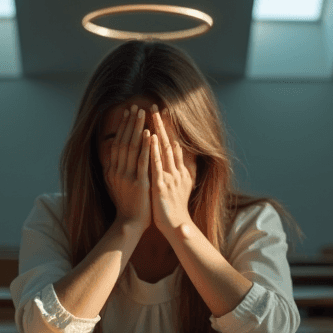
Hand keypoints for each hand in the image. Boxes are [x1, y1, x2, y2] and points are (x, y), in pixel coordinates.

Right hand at [104, 105, 151, 232]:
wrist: (129, 224)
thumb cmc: (126, 206)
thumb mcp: (116, 185)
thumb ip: (116, 169)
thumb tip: (115, 155)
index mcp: (112, 171)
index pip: (116, 143)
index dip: (123, 128)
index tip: (128, 113)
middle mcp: (117, 171)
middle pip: (123, 141)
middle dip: (129, 123)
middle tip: (136, 107)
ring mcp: (127, 176)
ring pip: (131, 147)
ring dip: (137, 129)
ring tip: (143, 114)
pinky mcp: (139, 183)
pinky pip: (142, 161)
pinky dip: (145, 147)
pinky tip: (150, 134)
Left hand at [149, 104, 193, 237]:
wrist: (176, 227)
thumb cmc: (174, 208)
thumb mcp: (180, 186)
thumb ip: (179, 171)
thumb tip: (177, 156)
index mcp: (180, 171)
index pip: (174, 145)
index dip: (169, 129)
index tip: (164, 113)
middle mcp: (176, 171)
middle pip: (169, 142)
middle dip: (162, 124)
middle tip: (156, 106)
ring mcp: (169, 178)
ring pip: (164, 149)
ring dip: (158, 131)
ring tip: (152, 115)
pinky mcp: (161, 186)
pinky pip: (157, 165)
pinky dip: (154, 151)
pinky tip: (152, 138)